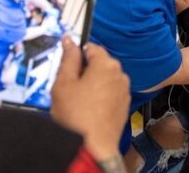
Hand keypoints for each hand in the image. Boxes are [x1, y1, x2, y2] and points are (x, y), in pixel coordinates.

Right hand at [51, 37, 129, 161]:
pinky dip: (102, 95)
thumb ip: (68, 59)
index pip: (91, 47)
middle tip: (70, 87)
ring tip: (80, 101)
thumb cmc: (76, 116)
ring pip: (105, 78)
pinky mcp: (125, 103)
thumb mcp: (64, 83)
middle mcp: (120, 73)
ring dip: (94, 83)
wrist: (93, 147)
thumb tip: (69, 40)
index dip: (77, 55)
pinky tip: (90, 109)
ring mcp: (124, 89)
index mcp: (106, 64)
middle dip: (85, 70)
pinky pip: (111, 91)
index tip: (68, 66)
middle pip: (99, 63)